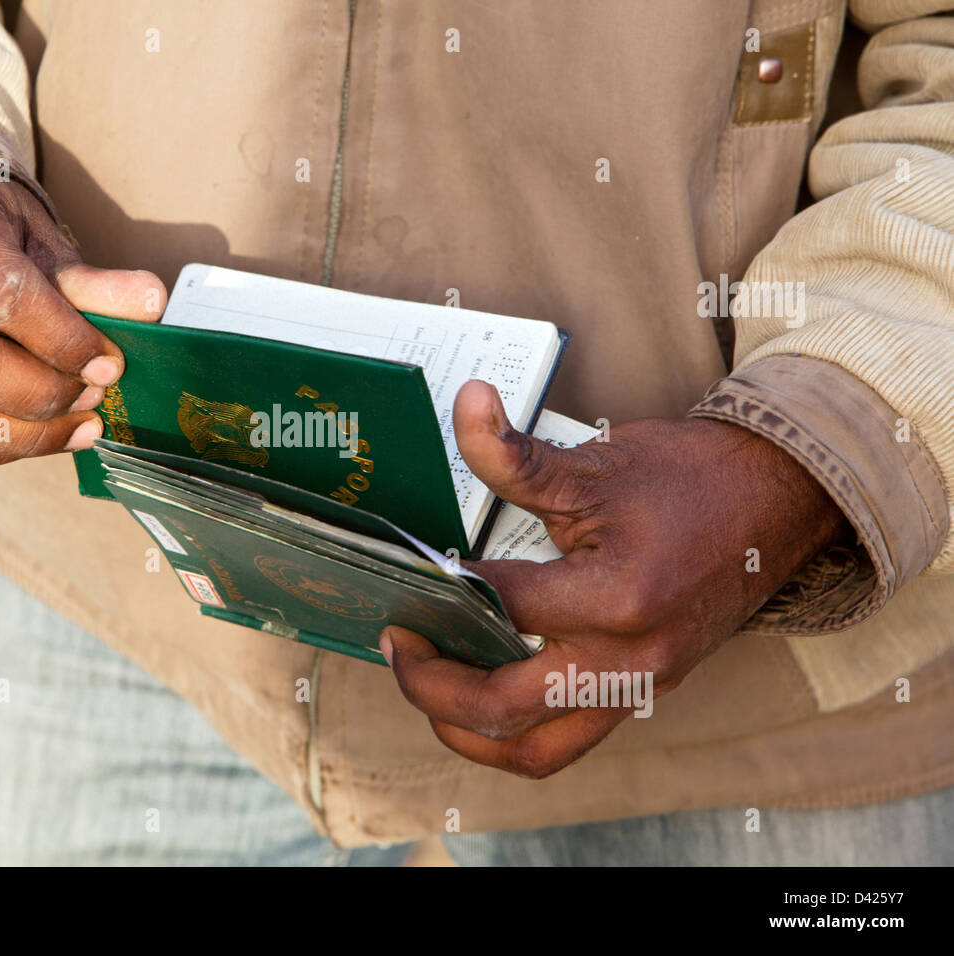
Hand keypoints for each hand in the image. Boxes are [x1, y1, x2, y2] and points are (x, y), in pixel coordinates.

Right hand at [0, 165, 166, 462]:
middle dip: (43, 397)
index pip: (3, 294)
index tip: (110, 366)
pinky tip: (34, 439)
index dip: (64, 341)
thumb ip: (94, 283)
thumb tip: (153, 306)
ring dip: (23, 437)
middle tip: (94, 401)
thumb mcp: (43, 243)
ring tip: (77, 426)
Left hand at [380, 380, 846, 776]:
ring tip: (428, 686)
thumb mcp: (594, 464)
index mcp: (616, 599)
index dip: (441, 590)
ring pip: (532, 749)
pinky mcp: (642, 693)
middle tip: (396, 645)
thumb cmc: (689, 479)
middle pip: (501, 707)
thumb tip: (465, 406)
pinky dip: (513, 733)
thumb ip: (514, 453)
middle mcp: (628, 660)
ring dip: (466, 731)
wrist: (777, 500)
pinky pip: (565, 740)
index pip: (500, 607)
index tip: (406, 574)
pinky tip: (479, 695)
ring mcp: (639, 687)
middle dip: (430, 686)